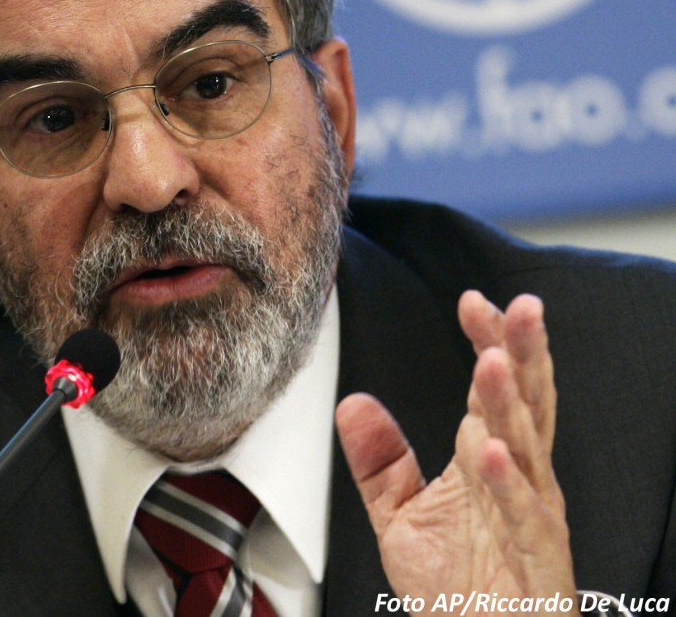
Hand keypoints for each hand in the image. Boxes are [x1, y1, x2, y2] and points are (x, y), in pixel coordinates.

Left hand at [336, 291, 574, 614]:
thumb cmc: (453, 590)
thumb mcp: (400, 516)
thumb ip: (379, 461)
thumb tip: (352, 404)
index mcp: (486, 460)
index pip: (492, 390)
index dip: (488, 342)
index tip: (470, 301)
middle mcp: (515, 479)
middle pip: (526, 405)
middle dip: (522, 353)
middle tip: (518, 307)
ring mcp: (530, 518)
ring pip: (527, 450)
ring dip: (508, 405)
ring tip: (491, 362)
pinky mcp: (537, 562)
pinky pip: (524, 518)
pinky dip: (507, 484)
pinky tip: (487, 450)